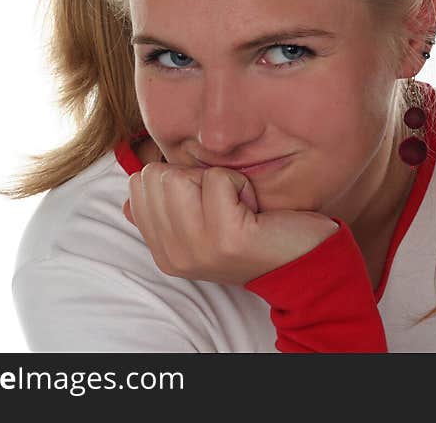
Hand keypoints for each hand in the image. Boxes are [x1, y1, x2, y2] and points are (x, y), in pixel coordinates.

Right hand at [122, 161, 339, 285]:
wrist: (302, 260)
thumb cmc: (256, 231)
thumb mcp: (203, 223)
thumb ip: (166, 209)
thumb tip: (132, 191)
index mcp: (163, 251)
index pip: (139, 184)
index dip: (179, 177)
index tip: (209, 202)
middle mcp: (174, 256)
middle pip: (158, 175)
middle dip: (196, 176)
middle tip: (226, 203)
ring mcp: (197, 249)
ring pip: (182, 175)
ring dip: (219, 179)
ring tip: (239, 205)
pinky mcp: (225, 238)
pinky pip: (217, 179)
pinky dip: (240, 184)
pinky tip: (254, 208)